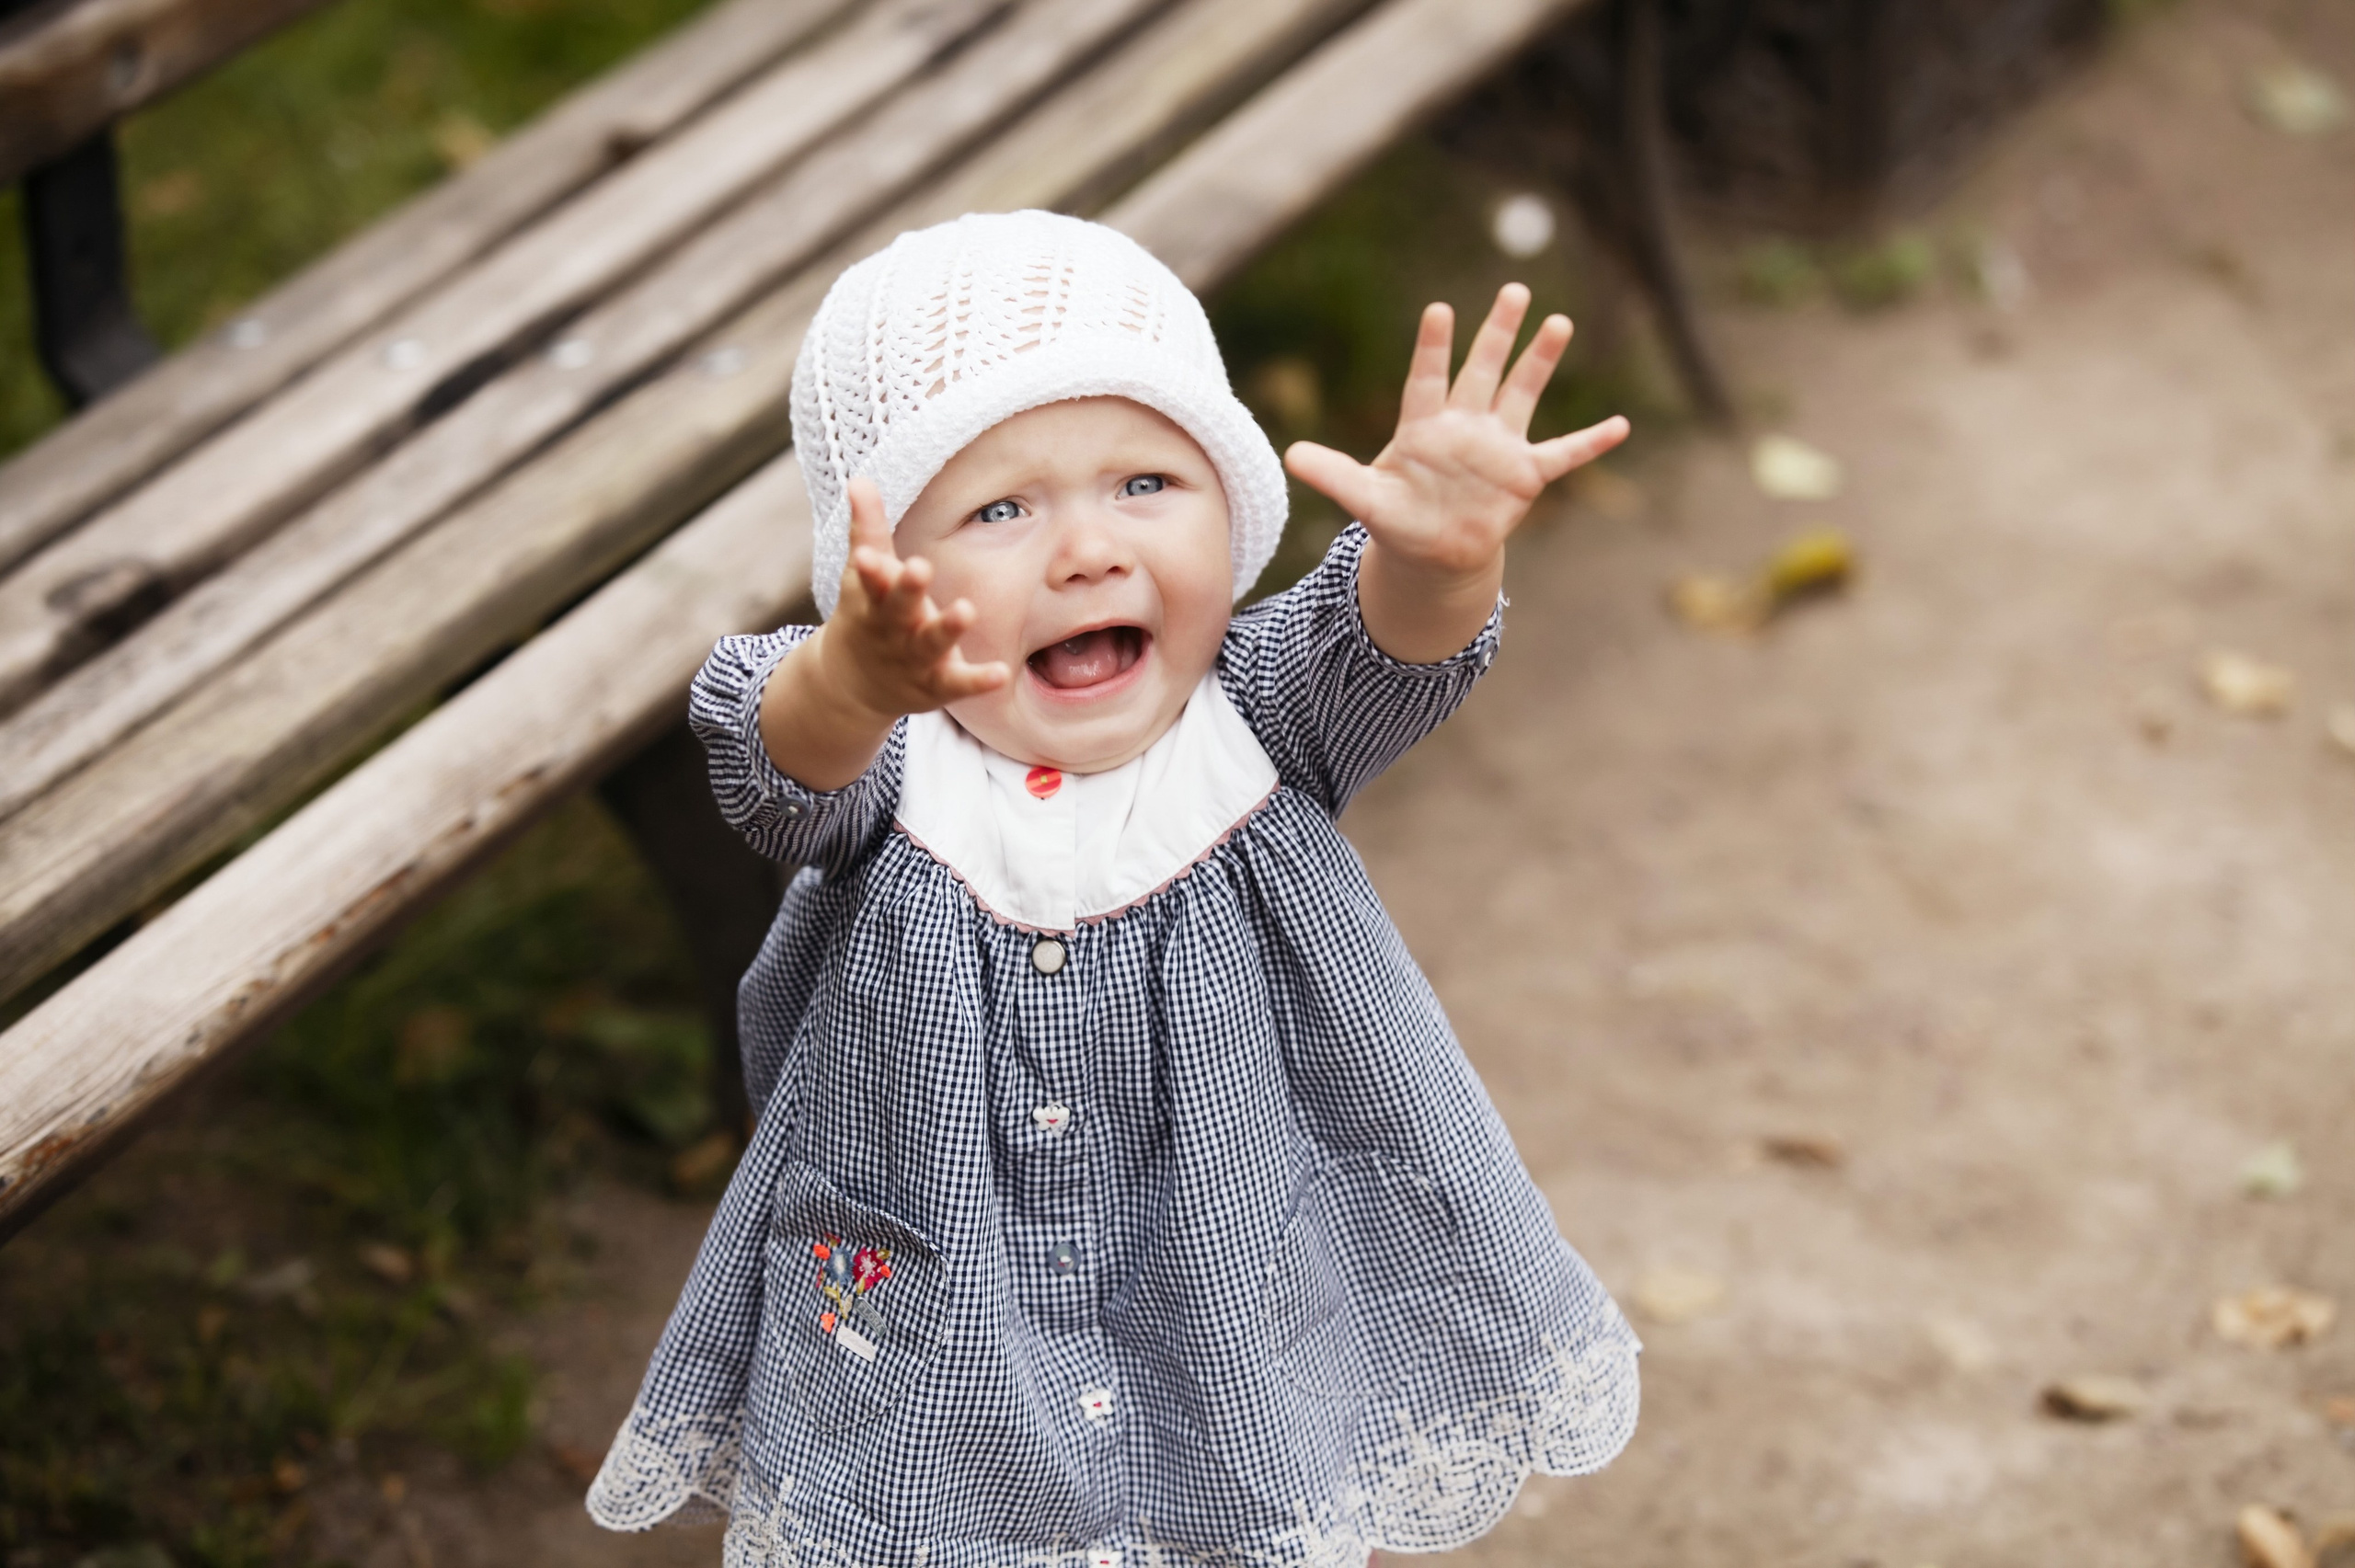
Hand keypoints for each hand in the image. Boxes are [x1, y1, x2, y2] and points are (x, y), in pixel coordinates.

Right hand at [817, 476, 1008, 721]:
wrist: (852, 685)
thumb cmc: (867, 616)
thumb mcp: (863, 575)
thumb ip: (867, 529)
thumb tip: (859, 478)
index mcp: (873, 600)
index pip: (869, 580)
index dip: (870, 569)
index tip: (868, 556)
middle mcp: (892, 629)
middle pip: (899, 609)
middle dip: (908, 589)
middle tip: (920, 567)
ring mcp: (914, 659)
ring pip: (930, 644)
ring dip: (947, 628)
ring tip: (966, 610)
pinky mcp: (936, 684)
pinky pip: (958, 683)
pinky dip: (978, 680)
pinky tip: (1002, 672)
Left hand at [1283, 283, 1628, 662]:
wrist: (1432, 550)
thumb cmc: (1397, 516)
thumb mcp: (1363, 499)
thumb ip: (1333, 474)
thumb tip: (1288, 455)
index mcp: (1423, 426)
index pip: (1428, 378)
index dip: (1434, 347)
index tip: (1440, 310)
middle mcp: (1464, 425)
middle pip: (1482, 370)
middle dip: (1497, 333)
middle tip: (1513, 289)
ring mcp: (1498, 447)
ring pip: (1522, 395)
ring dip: (1540, 362)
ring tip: (1560, 322)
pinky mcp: (1523, 476)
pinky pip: (1562, 455)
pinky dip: (1590, 443)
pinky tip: (1621, 425)